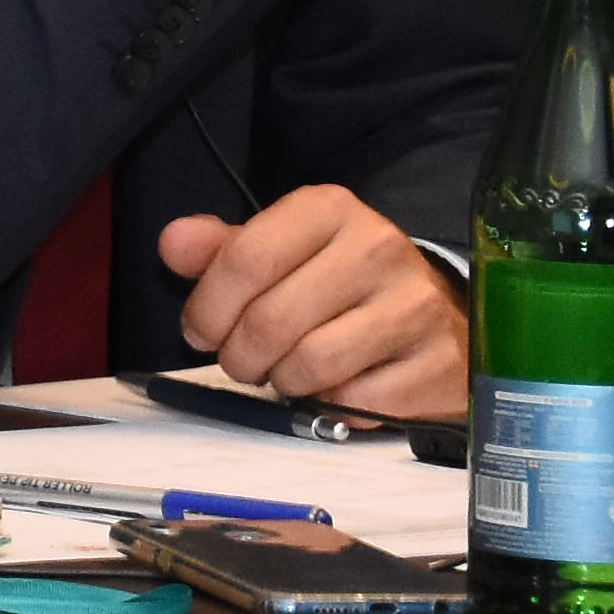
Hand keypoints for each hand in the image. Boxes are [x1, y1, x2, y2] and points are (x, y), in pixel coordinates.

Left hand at [165, 190, 469, 418]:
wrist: (437, 317)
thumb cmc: (340, 283)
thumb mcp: (279, 250)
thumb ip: (221, 248)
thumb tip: (174, 243)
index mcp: (330, 209)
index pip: (244, 260)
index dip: (208, 308)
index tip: (200, 331)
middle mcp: (380, 248)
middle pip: (271, 320)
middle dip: (238, 355)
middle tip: (240, 362)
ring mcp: (417, 307)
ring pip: (311, 364)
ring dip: (282, 381)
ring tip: (284, 373)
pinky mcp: (439, 363)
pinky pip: (355, 400)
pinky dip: (330, 404)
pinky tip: (332, 388)